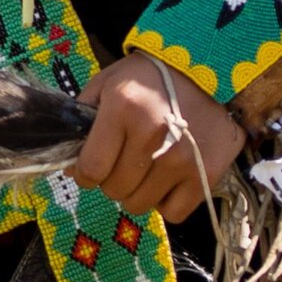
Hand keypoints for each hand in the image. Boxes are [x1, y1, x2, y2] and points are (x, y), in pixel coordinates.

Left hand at [71, 55, 241, 222]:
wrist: (208, 68)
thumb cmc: (149, 78)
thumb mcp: (107, 84)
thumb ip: (83, 122)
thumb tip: (73, 169)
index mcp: (123, 109)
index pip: (90, 169)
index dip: (85, 173)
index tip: (92, 166)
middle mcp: (153, 136)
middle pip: (115, 190)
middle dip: (112, 179)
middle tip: (125, 159)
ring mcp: (183, 158)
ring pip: (140, 205)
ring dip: (137, 191)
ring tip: (147, 166)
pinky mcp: (206, 174)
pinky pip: (173, 212)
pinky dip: (166, 201)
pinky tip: (168, 178)